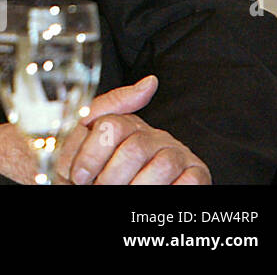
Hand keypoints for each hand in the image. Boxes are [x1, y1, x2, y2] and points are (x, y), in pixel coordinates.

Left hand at [58, 75, 209, 184]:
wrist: (108, 195)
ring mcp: (177, 154)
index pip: (110, 126)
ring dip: (137, 187)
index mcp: (126, 124)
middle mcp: (154, 135)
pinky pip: (188, 181)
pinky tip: (153, 194)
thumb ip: (101, 110)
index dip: (90, 155)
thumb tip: (151, 82)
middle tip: (101, 189)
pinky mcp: (197, 174)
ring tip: (124, 195)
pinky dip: (168, 191)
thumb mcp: (88, 142)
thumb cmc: (98, 174)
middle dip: (111, 176)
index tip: (79, 176)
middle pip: (135, 148)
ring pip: (162, 166)